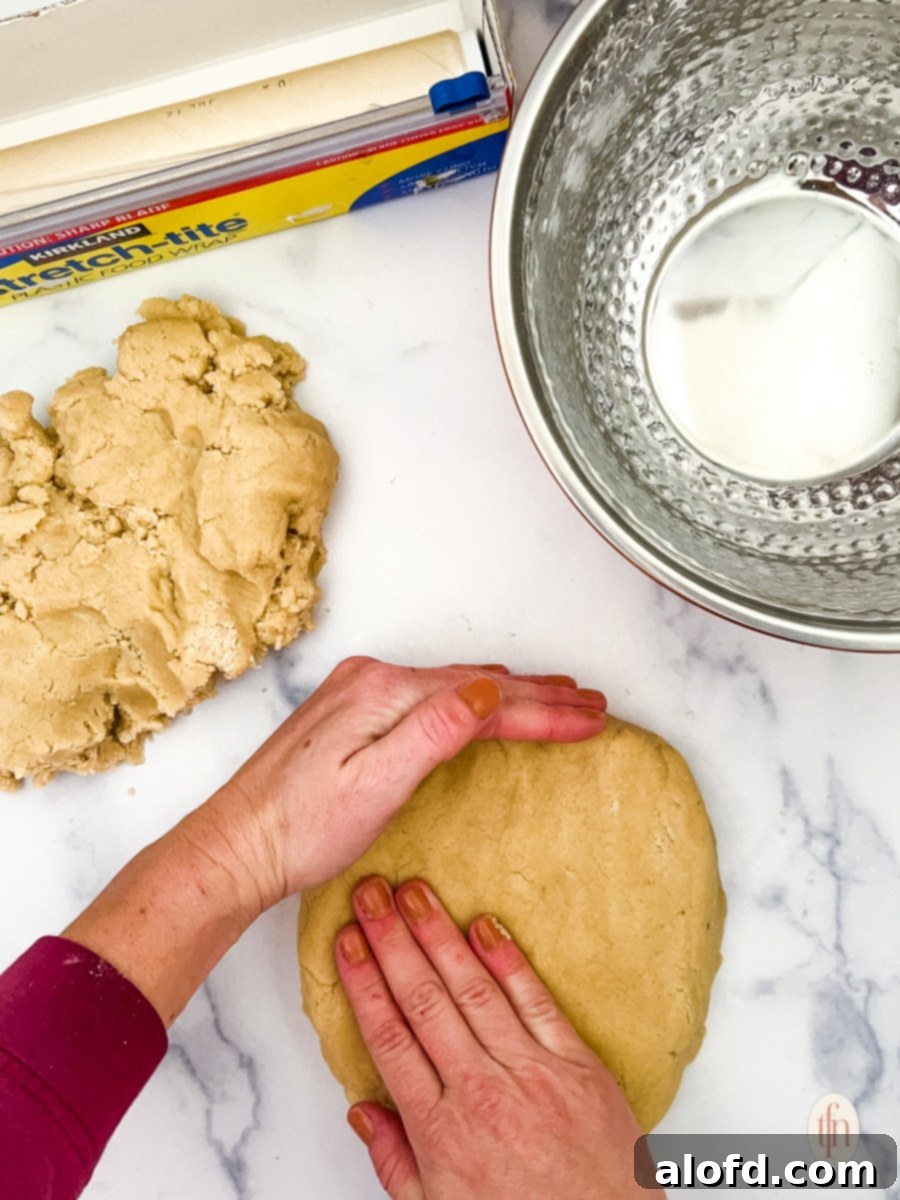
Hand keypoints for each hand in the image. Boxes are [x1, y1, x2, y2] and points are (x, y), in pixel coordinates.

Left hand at [63, 658, 604, 1028]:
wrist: (237, 844)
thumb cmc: (299, 830)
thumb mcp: (374, 787)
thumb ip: (432, 734)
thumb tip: (488, 692)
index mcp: (384, 693)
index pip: (486, 697)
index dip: (544, 711)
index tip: (592, 720)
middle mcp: (373, 680)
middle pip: (477, 683)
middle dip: (540, 694)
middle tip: (592, 703)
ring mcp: (362, 692)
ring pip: (457, 685)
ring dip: (513, 691)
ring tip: (559, 696)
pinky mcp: (353, 710)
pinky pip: (434, 693)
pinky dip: (475, 696)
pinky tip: (487, 700)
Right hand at [335, 876, 647, 1199]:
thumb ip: (394, 1160)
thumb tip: (361, 1108)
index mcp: (441, 1130)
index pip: (389, 1038)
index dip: (364, 983)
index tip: (347, 942)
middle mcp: (482, 1092)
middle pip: (424, 1000)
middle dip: (391, 941)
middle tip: (369, 894)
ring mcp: (532, 1073)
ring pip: (474, 989)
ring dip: (439, 934)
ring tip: (413, 891)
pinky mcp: (577, 1064)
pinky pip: (537, 1001)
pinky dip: (509, 960)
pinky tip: (484, 924)